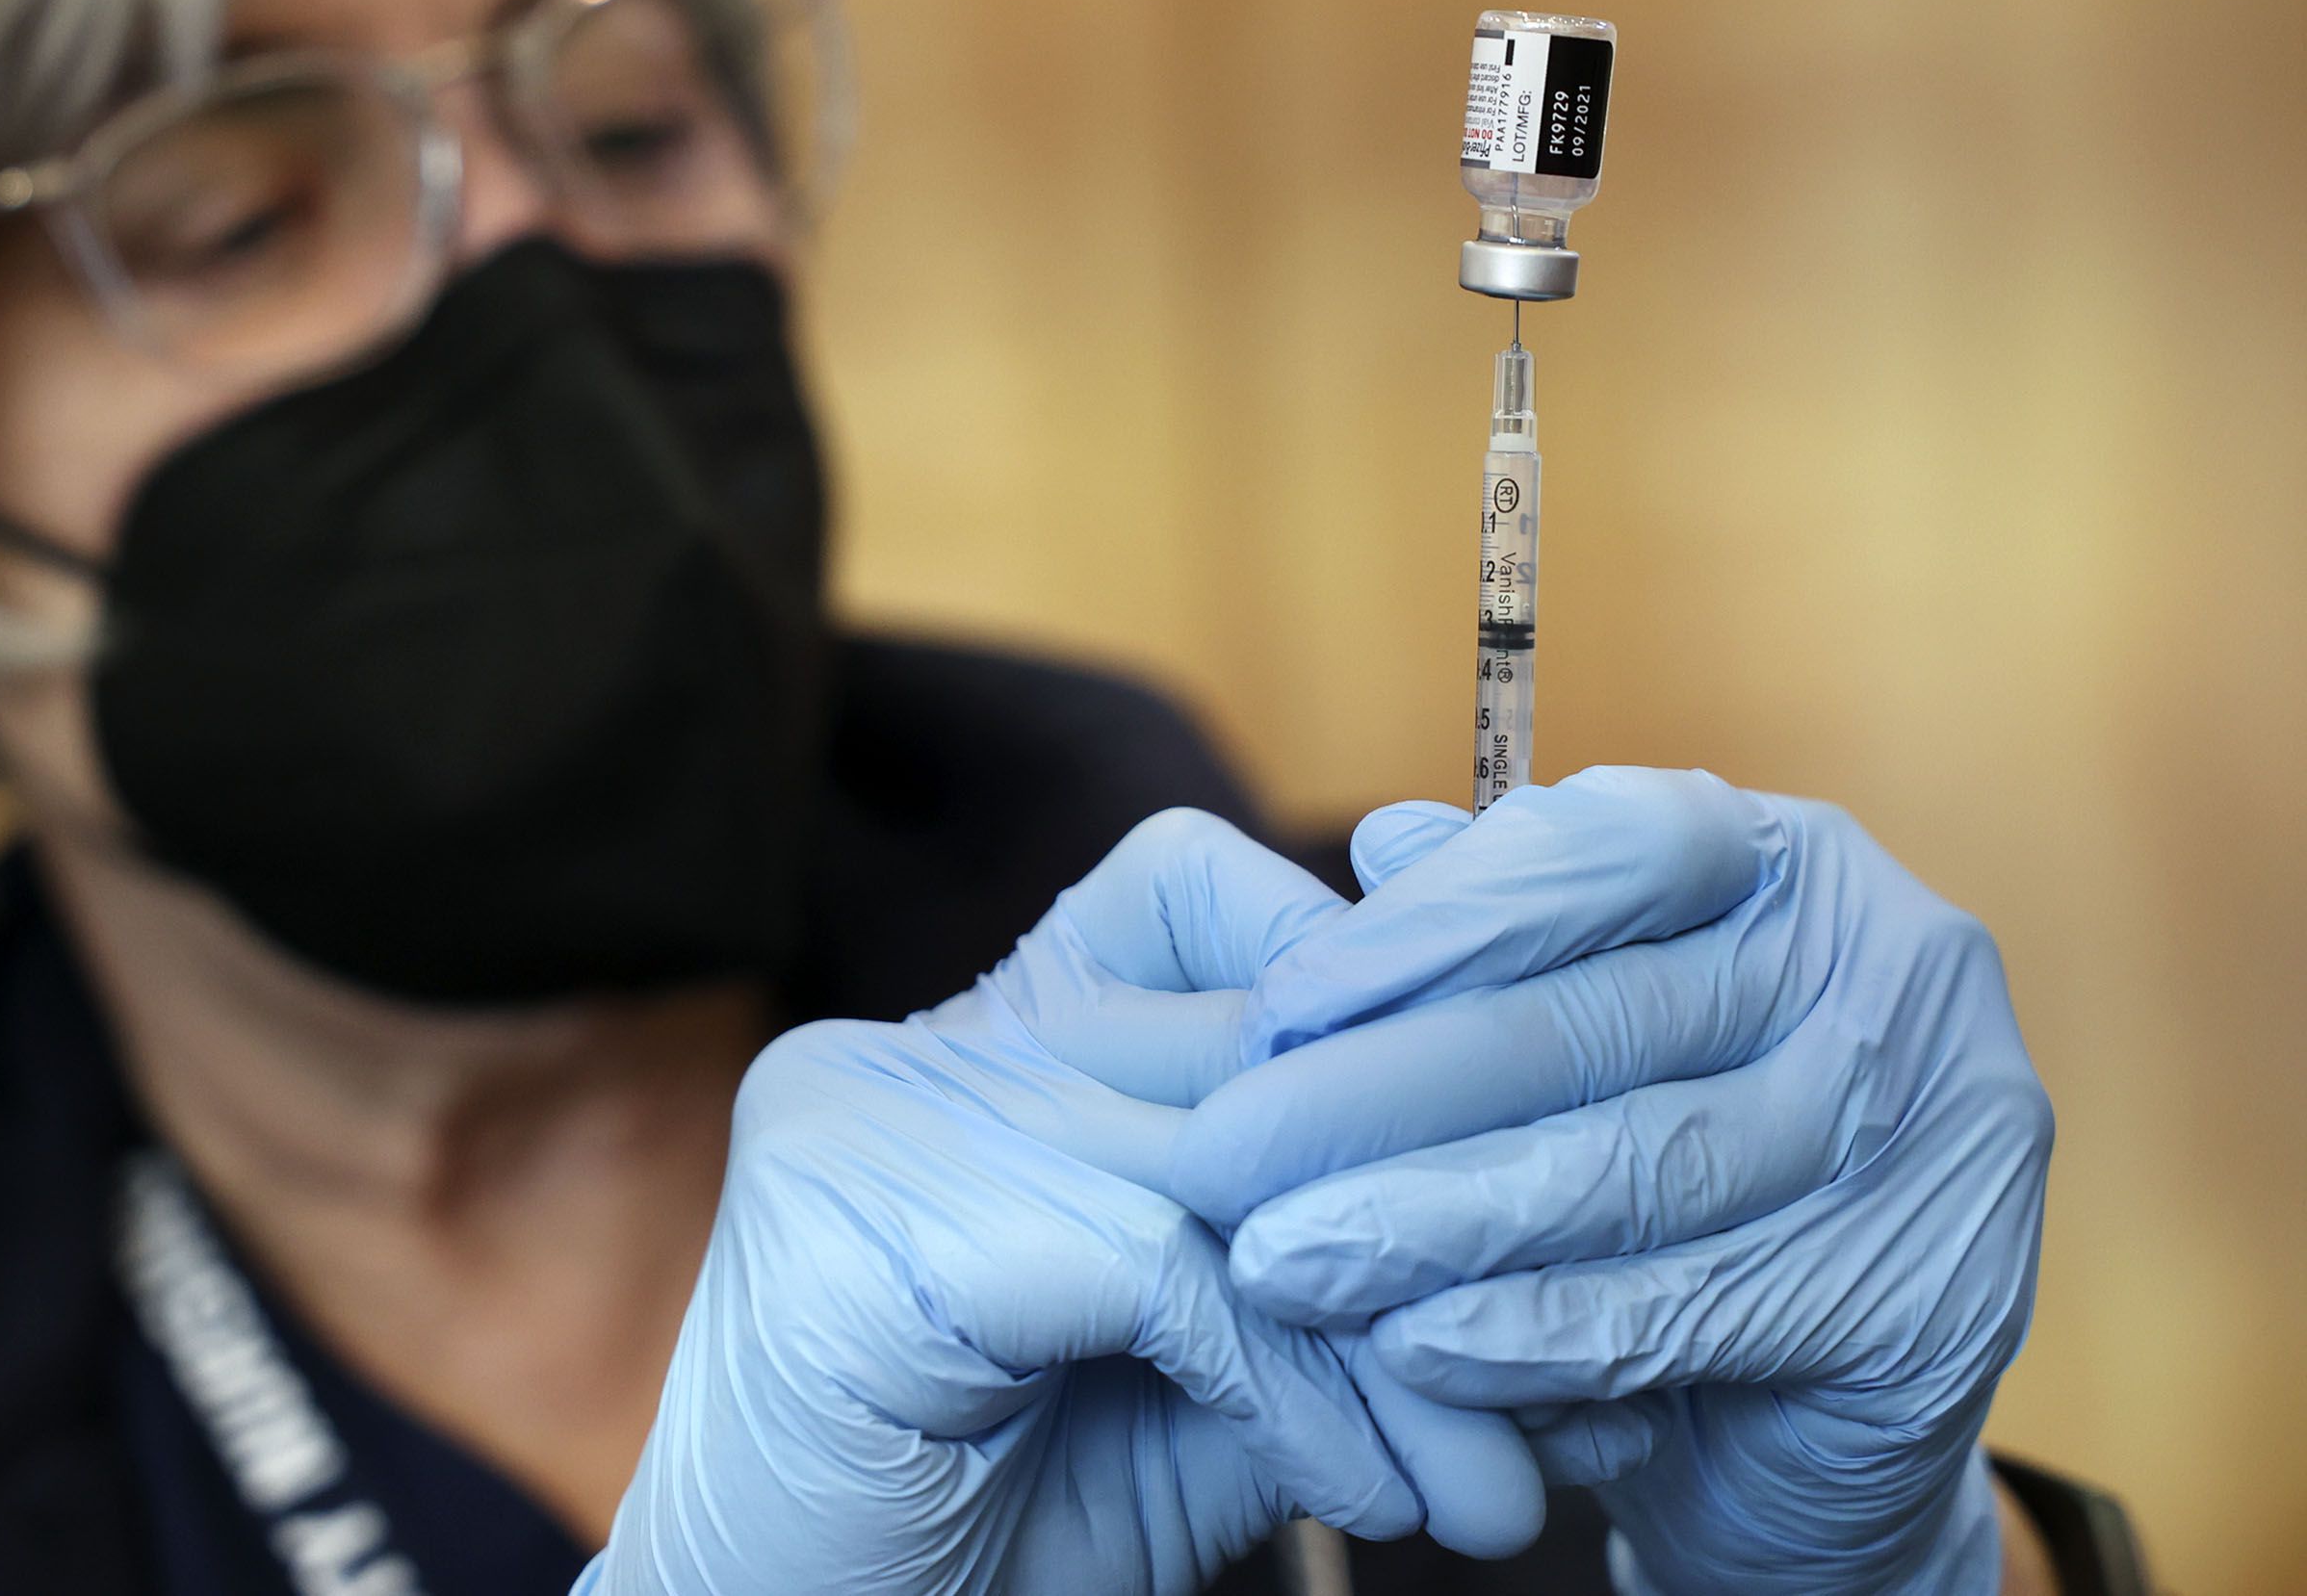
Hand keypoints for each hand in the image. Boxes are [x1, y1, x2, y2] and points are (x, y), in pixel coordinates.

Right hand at [576, 812, 1551, 1595]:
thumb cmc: (993, 1537)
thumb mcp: (1200, 1394)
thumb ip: (1314, 1286)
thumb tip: (1533, 1252)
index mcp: (975, 1046)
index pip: (1189, 893)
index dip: (1353, 988)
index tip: (1510, 1150)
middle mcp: (909, 1048)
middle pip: (1234, 1040)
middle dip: (1421, 1212)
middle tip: (1568, 1390)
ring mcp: (867, 1116)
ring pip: (1216, 1161)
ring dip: (1381, 1341)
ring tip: (1483, 1482)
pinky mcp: (855, 1214)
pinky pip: (1153, 1263)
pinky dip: (1288, 1389)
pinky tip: (1358, 1488)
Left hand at [1176, 768, 2050, 1595]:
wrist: (1807, 1414)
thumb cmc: (1657, 1174)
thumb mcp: (1578, 1032)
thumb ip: (1497, 935)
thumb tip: (1383, 842)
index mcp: (1796, 863)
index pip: (1608, 848)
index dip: (1434, 924)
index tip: (1276, 1006)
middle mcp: (1895, 968)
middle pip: (1598, 1023)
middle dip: (1379, 1097)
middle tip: (1220, 1158)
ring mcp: (1943, 1132)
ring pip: (1632, 1171)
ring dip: (1428, 1225)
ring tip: (1280, 1261)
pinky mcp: (1933, 1301)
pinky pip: (1688, 1310)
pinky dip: (1532, 1334)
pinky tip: (1406, 1350)